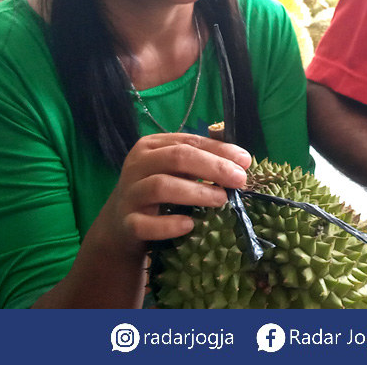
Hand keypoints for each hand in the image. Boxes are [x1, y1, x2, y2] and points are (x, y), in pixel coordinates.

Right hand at [90, 133, 251, 260]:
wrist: (120, 225)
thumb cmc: (157, 192)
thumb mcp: (176, 171)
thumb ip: (201, 162)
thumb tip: (241, 160)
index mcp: (152, 146)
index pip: (189, 142)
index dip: (220, 150)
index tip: (246, 162)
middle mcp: (137, 165)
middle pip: (177, 158)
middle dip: (213, 167)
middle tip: (239, 180)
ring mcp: (130, 194)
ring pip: (162, 186)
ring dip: (196, 192)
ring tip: (221, 200)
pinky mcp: (127, 223)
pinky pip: (145, 224)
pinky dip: (169, 225)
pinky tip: (189, 225)